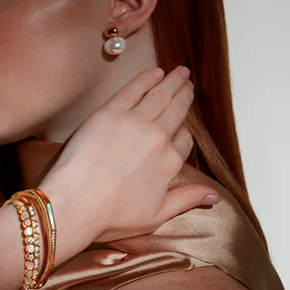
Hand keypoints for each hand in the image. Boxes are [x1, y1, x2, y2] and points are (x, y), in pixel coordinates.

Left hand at [39, 66, 219, 244]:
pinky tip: (155, 72)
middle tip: (188, 84)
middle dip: (184, 96)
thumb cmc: (111, 217)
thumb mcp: (156, 216)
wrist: (75, 205)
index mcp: (169, 164)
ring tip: (180, 72)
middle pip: (176, 112)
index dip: (183, 132)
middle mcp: (157, 139)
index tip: (181, 125)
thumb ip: (186, 200)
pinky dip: (146, 79)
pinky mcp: (109, 114)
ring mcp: (134, 124)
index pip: (184, 141)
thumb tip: (215, 195)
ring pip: (160, 96)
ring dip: (172, 82)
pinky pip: (133, 90)